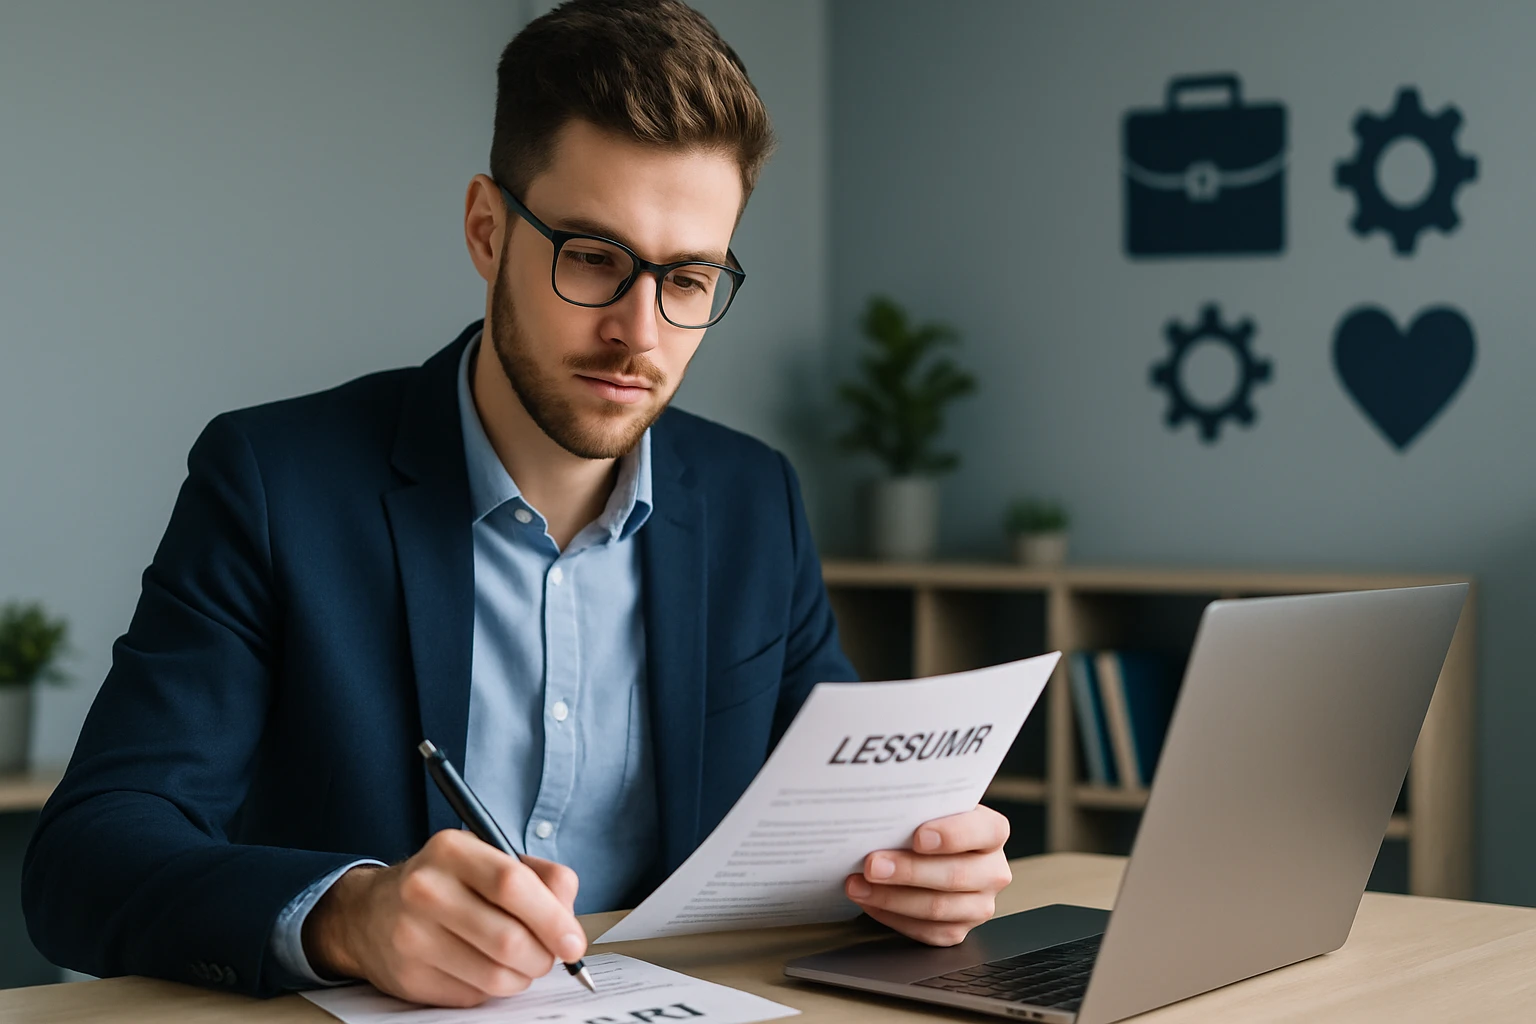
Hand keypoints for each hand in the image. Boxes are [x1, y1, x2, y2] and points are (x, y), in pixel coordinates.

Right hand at [303, 829, 585, 1006]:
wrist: (369, 913)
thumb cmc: (446, 883)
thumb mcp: (489, 858)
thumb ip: (541, 878)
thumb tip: (568, 920)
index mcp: (451, 850)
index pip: (512, 884)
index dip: (552, 918)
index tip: (574, 941)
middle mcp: (425, 889)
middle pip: (508, 939)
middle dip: (543, 956)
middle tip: (549, 956)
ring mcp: (411, 936)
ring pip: (494, 976)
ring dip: (521, 977)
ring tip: (519, 963)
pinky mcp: (408, 977)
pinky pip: (472, 996)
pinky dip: (492, 989)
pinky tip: (483, 969)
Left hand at [844, 805, 1010, 945]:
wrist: (929, 851)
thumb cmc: (926, 824)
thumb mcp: (929, 807)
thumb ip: (918, 808)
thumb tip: (880, 811)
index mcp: (992, 832)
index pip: (984, 832)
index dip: (952, 835)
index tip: (918, 837)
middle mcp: (992, 871)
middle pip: (955, 875)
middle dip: (908, 870)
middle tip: (872, 864)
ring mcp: (979, 905)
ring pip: (938, 908)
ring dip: (892, 898)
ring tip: (859, 885)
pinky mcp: (959, 930)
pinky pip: (926, 931)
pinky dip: (892, 917)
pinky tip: (870, 902)